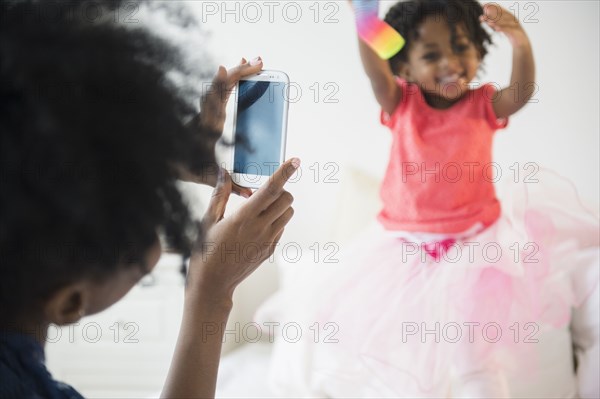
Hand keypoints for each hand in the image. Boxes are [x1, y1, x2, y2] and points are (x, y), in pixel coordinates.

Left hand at [179, 57, 263, 197]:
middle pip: (220, 86)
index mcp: (207, 126)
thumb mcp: (207, 177)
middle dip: (239, 72)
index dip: (218, 85)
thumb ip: (229, 184)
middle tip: (258, 62)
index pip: (212, 102)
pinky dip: (231, 79)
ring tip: (253, 62)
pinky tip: (240, 73)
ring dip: (236, 72)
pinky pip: (220, 89)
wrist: (165, 159)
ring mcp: (205, 110)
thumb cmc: (185, 167)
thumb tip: (250, 193)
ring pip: (220, 84)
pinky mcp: (207, 110)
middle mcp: (205, 114)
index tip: (222, 69)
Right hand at [187, 158, 299, 302]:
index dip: (284, 173)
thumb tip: (224, 171)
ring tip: (259, 210)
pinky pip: (282, 227)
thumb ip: (220, 194)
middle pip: (287, 199)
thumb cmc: (205, 249)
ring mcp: (268, 240)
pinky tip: (256, 226)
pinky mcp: (270, 249)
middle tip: (263, 194)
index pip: (270, 189)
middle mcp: (260, 228)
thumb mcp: (208, 220)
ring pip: (288, 213)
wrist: (212, 283)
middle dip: (280, 190)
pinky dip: (275, 220)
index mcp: (243, 217)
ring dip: (280, 206)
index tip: (295, 160)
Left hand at [480, 3, 529, 47]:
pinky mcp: (517, 33)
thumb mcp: (501, 27)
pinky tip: (496, 29)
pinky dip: (503, 29)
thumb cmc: (511, 34)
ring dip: (497, 21)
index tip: (484, 5)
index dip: (493, 7)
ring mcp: (516, 25)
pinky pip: (509, 30)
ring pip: (506, 22)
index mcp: (509, 17)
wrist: (522, 44)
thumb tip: (482, 17)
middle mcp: (513, 19)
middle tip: (484, 11)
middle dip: (493, 13)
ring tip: (488, 22)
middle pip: (502, 15)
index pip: (500, 10)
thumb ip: (493, 22)